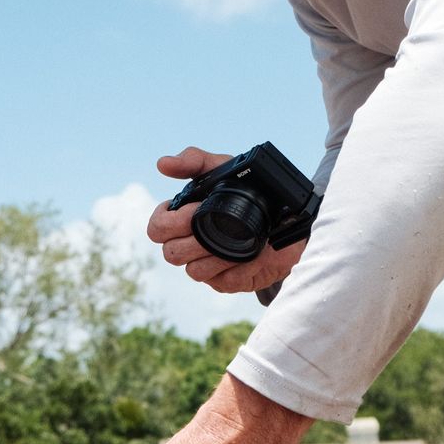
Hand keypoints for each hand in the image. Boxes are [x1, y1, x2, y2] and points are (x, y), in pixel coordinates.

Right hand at [148, 146, 308, 293]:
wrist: (287, 217)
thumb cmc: (247, 190)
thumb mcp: (222, 168)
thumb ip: (194, 161)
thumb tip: (162, 164)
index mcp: (183, 220)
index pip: (156, 229)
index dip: (168, 222)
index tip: (193, 209)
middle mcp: (191, 245)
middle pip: (170, 253)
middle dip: (191, 238)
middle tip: (213, 222)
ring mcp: (209, 266)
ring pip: (194, 271)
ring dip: (215, 254)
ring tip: (237, 238)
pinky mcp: (228, 282)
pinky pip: (224, 281)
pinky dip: (240, 266)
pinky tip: (255, 253)